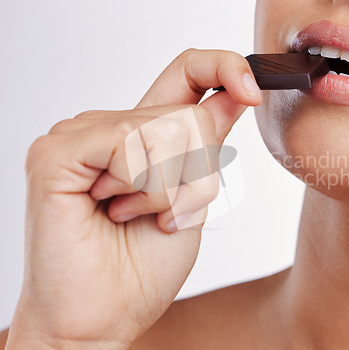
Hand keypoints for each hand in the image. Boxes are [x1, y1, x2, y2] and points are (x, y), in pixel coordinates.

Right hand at [6, 49, 261, 348]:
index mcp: (144, 136)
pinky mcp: (58, 152)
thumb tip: (237, 95)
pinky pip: (131, 142)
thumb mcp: (194, 198)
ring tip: (133, 215)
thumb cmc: (142, 268)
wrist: (101, 317)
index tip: (252, 92)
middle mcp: (111, 127)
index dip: (223, 68)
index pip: (186, 74)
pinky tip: (115, 209)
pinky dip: (142, 185)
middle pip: (187, 111)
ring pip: (165, 126)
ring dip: (168, 186)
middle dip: (194, 173)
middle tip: (164, 212)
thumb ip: (208, 144)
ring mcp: (80, 134)